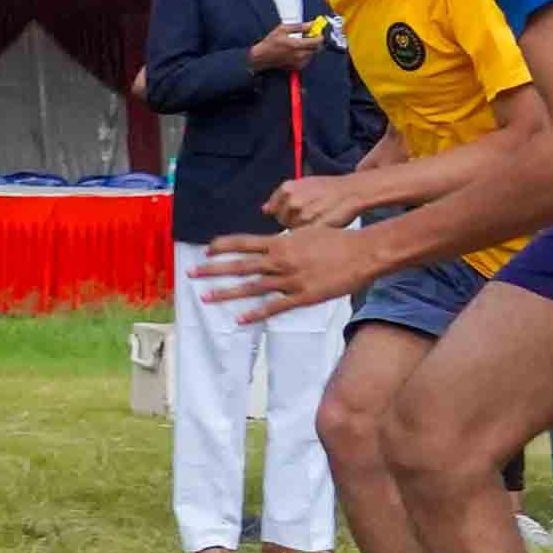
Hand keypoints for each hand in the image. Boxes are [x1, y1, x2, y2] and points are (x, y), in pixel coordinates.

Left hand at [192, 222, 379, 315]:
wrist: (362, 253)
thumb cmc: (337, 240)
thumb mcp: (307, 232)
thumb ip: (286, 240)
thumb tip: (274, 241)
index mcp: (280, 243)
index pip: (243, 243)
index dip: (222, 247)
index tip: (205, 250)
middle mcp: (280, 260)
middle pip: (239, 265)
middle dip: (212, 270)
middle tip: (190, 274)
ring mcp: (289, 280)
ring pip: (250, 288)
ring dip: (226, 294)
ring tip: (205, 298)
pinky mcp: (302, 297)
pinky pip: (273, 308)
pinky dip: (255, 314)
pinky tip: (239, 319)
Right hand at [245, 17, 316, 70]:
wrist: (263, 56)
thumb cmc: (271, 43)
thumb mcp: (283, 29)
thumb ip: (299, 26)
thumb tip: (311, 24)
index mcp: (296, 45)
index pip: (317, 42)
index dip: (320, 36)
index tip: (319, 31)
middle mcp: (300, 55)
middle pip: (317, 48)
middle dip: (316, 41)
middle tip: (311, 35)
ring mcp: (299, 62)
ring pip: (313, 53)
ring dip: (311, 47)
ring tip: (301, 42)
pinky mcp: (298, 66)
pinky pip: (308, 58)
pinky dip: (306, 53)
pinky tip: (298, 49)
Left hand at [262, 169, 366, 230]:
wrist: (352, 191)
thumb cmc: (330, 188)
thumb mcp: (303, 184)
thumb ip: (281, 197)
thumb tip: (265, 209)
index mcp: (287, 188)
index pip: (274, 209)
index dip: (283, 212)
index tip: (293, 212)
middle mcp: (293, 201)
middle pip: (282, 221)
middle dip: (291, 220)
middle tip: (308, 216)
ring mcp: (303, 215)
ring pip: (293, 230)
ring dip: (301, 228)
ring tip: (317, 219)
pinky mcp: (314, 228)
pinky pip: (304, 236)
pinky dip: (310, 235)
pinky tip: (319, 228)